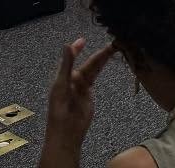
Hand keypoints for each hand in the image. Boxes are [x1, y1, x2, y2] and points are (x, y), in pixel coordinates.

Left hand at [42, 39, 116, 155]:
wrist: (67, 133)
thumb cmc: (60, 110)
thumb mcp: (62, 85)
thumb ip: (66, 65)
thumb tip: (67, 45)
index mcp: (64, 76)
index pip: (71, 58)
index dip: (77, 48)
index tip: (84, 39)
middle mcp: (73, 79)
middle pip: (89, 63)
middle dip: (99, 53)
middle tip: (113, 43)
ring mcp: (82, 86)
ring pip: (94, 69)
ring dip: (103, 59)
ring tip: (115, 48)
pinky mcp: (89, 94)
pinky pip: (96, 78)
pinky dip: (101, 69)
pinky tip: (107, 63)